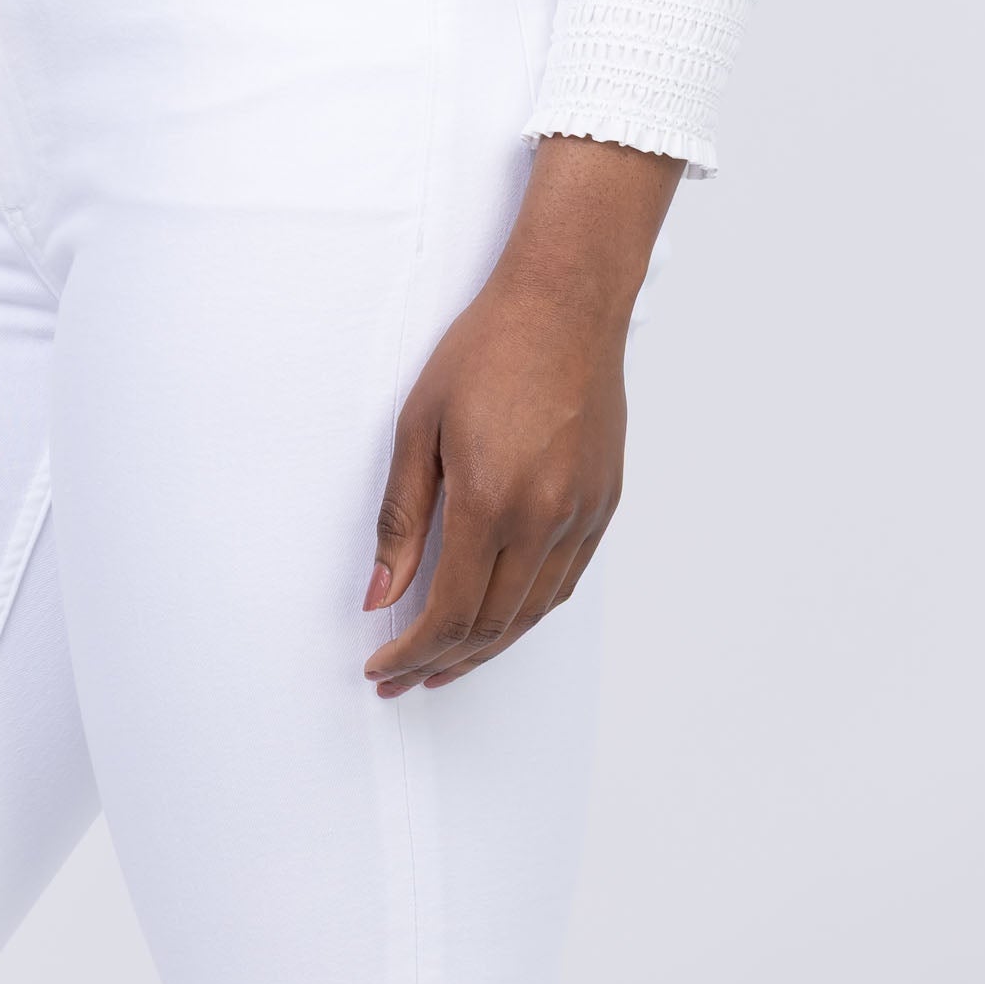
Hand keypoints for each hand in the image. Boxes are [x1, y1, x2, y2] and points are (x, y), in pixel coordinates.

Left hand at [362, 135, 679, 698]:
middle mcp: (545, 519)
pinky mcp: (604, 505)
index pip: (450, 611)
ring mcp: (582, 516)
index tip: (380, 667)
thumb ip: (400, 517)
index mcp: (492, 501)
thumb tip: (380, 594)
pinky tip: (500, 620)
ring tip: (445, 664)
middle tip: (401, 680)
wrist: (565, 304)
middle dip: (442, 663)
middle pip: (493, 626)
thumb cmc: (486, 350)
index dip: (412, 650)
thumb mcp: (418, 425)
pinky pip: (564, 583)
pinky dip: (528, 614)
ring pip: (533, 614)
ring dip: (486, 649)